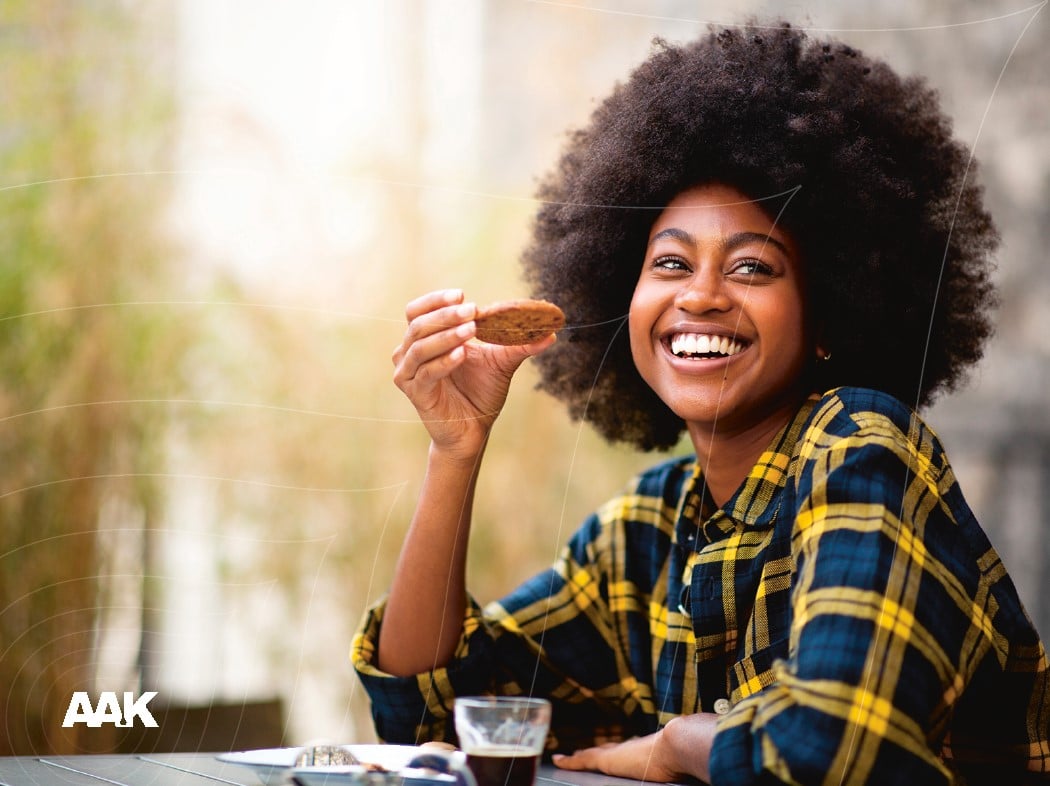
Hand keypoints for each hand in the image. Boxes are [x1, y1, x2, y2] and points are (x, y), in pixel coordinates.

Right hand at [392, 289, 555, 460]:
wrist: (473, 430)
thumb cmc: (481, 393)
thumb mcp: (501, 362)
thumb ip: (519, 344)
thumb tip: (551, 331)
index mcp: (425, 339)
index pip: (418, 311)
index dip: (437, 301)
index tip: (462, 295)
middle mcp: (410, 353)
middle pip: (418, 324)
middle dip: (446, 315)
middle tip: (472, 310)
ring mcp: (409, 374)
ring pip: (420, 347)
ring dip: (446, 336)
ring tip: (470, 330)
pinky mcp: (415, 393)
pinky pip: (426, 373)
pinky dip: (444, 362)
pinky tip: (463, 354)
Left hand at [552, 714, 717, 783]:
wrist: (684, 742)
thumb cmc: (692, 752)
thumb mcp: (691, 759)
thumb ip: (693, 756)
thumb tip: (710, 756)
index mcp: (652, 748)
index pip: (633, 749)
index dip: (623, 750)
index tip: (618, 750)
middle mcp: (634, 747)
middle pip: (611, 748)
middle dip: (599, 750)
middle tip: (585, 753)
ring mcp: (621, 751)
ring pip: (595, 753)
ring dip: (582, 757)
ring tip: (568, 758)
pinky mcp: (608, 760)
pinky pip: (584, 759)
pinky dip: (572, 760)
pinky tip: (559, 760)